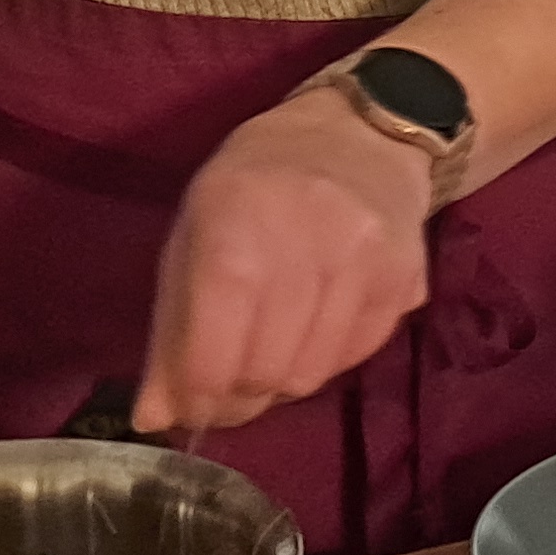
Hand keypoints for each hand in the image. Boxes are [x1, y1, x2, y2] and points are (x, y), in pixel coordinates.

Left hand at [137, 87, 435, 435]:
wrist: (355, 134)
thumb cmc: (253, 186)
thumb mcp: (193, 237)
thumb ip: (172, 330)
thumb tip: (150, 420)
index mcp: (234, 233)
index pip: (213, 354)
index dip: (199, 397)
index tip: (193, 406)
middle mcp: (303, 246)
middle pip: (265, 374)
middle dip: (240, 395)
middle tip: (231, 383)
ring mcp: (362, 263)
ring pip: (313, 375)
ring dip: (283, 379)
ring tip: (273, 346)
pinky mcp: (405, 278)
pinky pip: (357, 356)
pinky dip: (328, 357)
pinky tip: (317, 323)